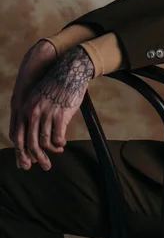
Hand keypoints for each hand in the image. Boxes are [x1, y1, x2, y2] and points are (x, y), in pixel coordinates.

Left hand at [13, 46, 94, 170]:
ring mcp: (47, 114)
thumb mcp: (38, 96)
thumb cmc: (57, 84)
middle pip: (30, 143)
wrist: (71, 70)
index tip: (27, 163)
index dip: (21, 153)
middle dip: (37, 158)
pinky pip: (58, 137)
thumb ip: (33, 112)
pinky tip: (63, 143)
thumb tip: (34, 131)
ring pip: (44, 142)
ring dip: (51, 151)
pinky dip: (60, 143)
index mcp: (25, 108)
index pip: (18, 137)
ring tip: (58, 151)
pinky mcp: (61, 115)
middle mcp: (33, 112)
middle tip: (45, 166)